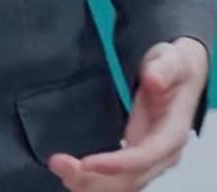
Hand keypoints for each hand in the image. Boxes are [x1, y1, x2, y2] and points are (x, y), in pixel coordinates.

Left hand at [48, 39, 208, 190]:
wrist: (178, 73)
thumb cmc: (174, 66)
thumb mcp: (172, 59)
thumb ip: (164, 69)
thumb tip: (153, 80)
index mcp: (171, 134)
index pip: (144, 157)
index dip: (116, 163)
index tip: (87, 163)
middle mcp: (160, 154)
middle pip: (128, 179)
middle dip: (93, 178)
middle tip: (59, 163)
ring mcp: (146, 158)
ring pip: (120, 183)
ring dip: (89, 183)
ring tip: (59, 168)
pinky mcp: (134, 156)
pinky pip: (115, 177)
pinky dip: (93, 179)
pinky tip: (70, 172)